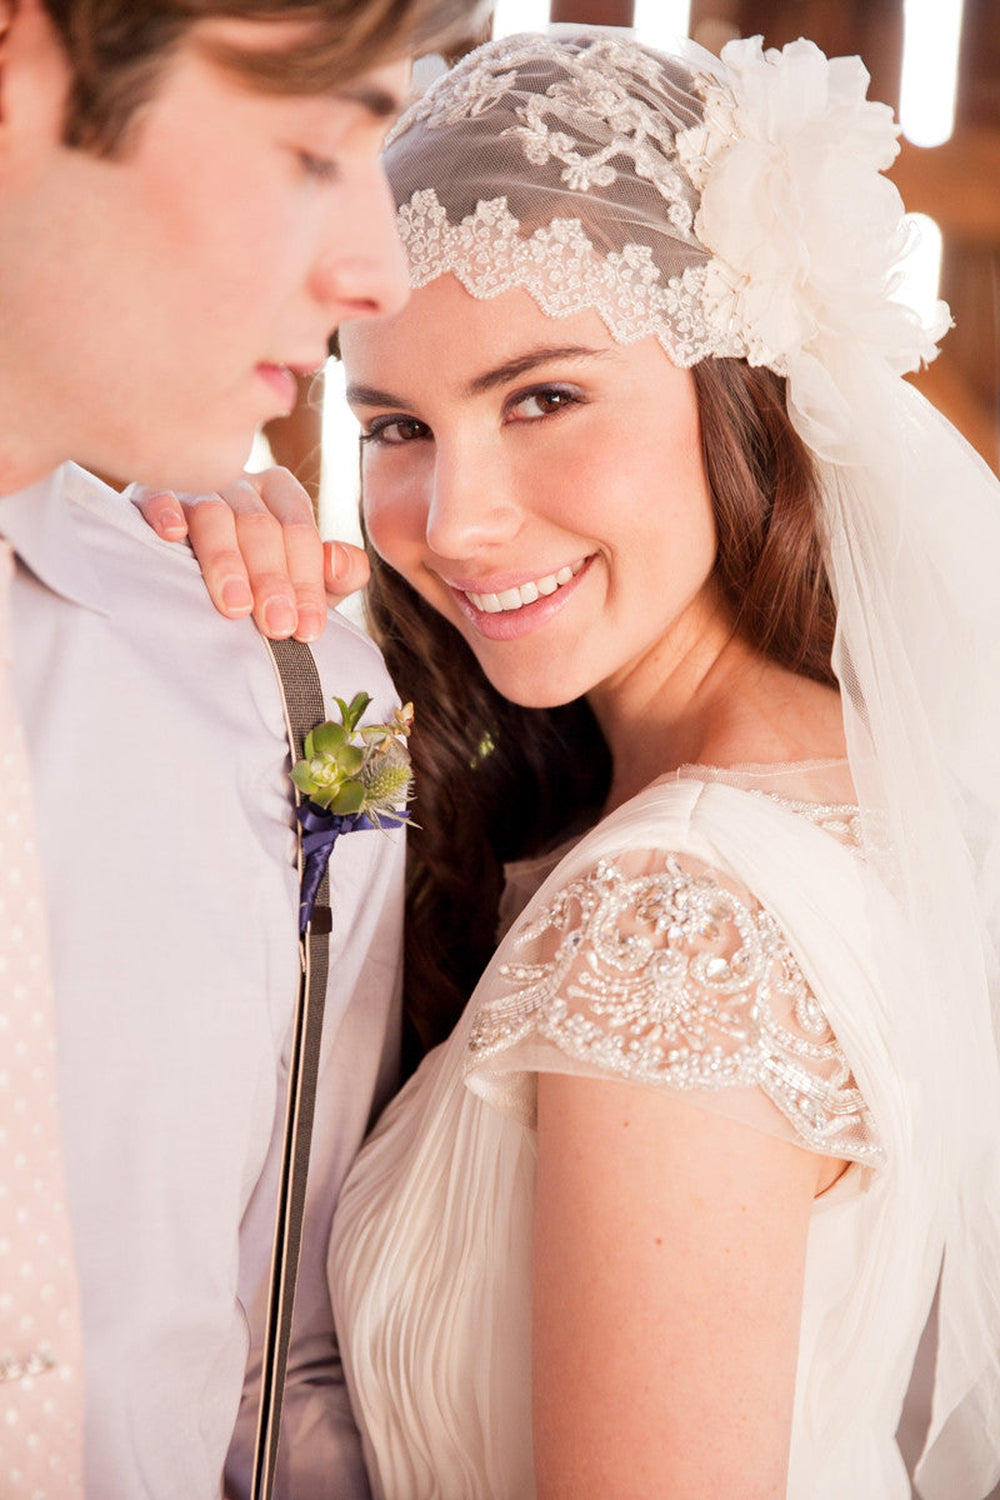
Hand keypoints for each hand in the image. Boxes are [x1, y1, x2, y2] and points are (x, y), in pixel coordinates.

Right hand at [132, 467, 369, 639]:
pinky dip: (165, 510)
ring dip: (226, 561)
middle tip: (276, 627)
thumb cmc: (257, 576)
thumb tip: (342, 562)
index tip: (307, 629)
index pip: (300, 533)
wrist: (193, 567)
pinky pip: (159, 493)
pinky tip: (171, 536)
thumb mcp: (301, 581)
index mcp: (281, 494)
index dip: (307, 582)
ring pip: (214, 515)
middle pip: (259, 526)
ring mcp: (196, 486)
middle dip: (271, 580)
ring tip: (235, 606)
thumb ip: (335, 575)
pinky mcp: (151, 490)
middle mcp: (241, 484)